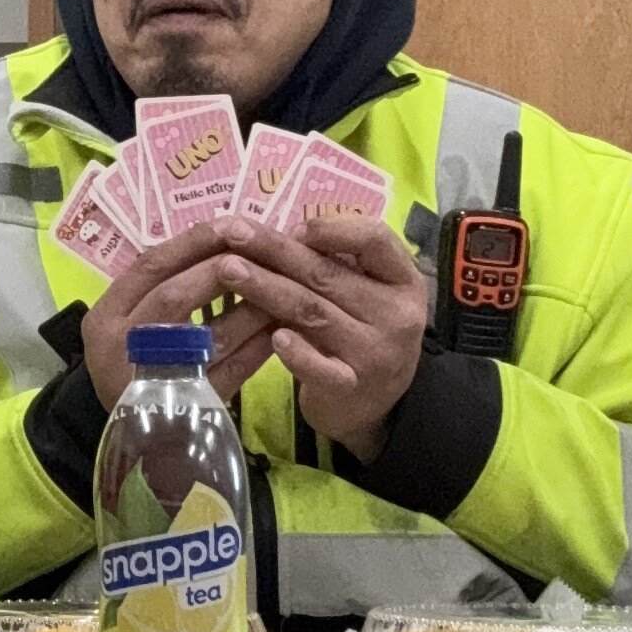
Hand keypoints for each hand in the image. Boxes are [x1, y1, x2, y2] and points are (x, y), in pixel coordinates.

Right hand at [81, 215, 279, 407]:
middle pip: (173, 297)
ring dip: (249, 309)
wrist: (132, 436)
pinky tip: (279, 332)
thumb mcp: (131, 322)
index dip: (192, 242)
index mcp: (107, 318)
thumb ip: (164, 285)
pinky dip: (256, 350)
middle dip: (220, 270)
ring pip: (206, 338)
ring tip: (280, 288)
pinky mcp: (187, 409)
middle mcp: (121, 348)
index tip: (229, 223)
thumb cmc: (135, 363)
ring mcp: (153, 381)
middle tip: (257, 253)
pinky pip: (228, 375)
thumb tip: (223, 240)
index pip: (149, 267)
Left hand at [216, 214, 427, 459]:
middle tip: (234, 233)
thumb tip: (285, 234)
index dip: (333, 229)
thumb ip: (336, 263)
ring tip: (229, 270)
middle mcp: (396, 315)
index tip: (292, 227)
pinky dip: (298, 354)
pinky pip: (321, 369)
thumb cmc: (361, 331)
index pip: (377, 240)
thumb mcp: (366, 292)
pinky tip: (276, 338)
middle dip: (276, 251)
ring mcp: (375, 353)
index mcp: (402, 280)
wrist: (375, 403)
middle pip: (329, 275)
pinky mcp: (351, 386)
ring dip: (268, 288)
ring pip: (313, 313)